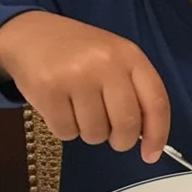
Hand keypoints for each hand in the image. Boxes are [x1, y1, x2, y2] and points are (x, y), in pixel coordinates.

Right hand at [0, 11, 169, 162]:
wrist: (34, 36)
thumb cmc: (82, 53)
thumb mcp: (116, 59)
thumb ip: (134, 90)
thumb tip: (147, 137)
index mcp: (131, 56)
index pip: (156, 101)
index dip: (158, 133)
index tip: (151, 155)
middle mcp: (106, 64)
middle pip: (126, 123)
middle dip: (121, 140)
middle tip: (113, 138)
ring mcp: (76, 76)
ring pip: (95, 132)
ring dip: (90, 132)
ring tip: (81, 110)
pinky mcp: (48, 90)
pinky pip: (66, 132)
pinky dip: (66, 129)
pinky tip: (61, 108)